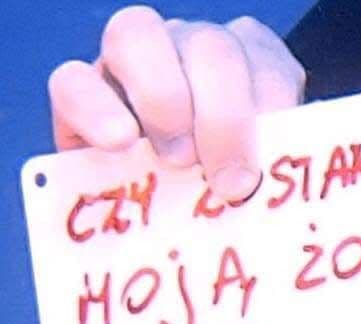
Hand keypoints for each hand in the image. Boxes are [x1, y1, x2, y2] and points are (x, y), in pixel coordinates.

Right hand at [48, 7, 305, 200]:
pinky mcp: (81, 93)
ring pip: (136, 36)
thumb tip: (273, 191)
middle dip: (224, 117)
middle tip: (230, 184)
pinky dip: (94, 109)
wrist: (170, 238)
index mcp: (252, 68)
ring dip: (162, 98)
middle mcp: (194, 52)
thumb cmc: (232, 206)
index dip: (270, 107)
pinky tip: (120, 144)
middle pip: (210, 48)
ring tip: (178, 162)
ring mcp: (133, 63)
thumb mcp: (263, 192)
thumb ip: (274, 177)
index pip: (266, 65)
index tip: (266, 167)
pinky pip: (72, 79)